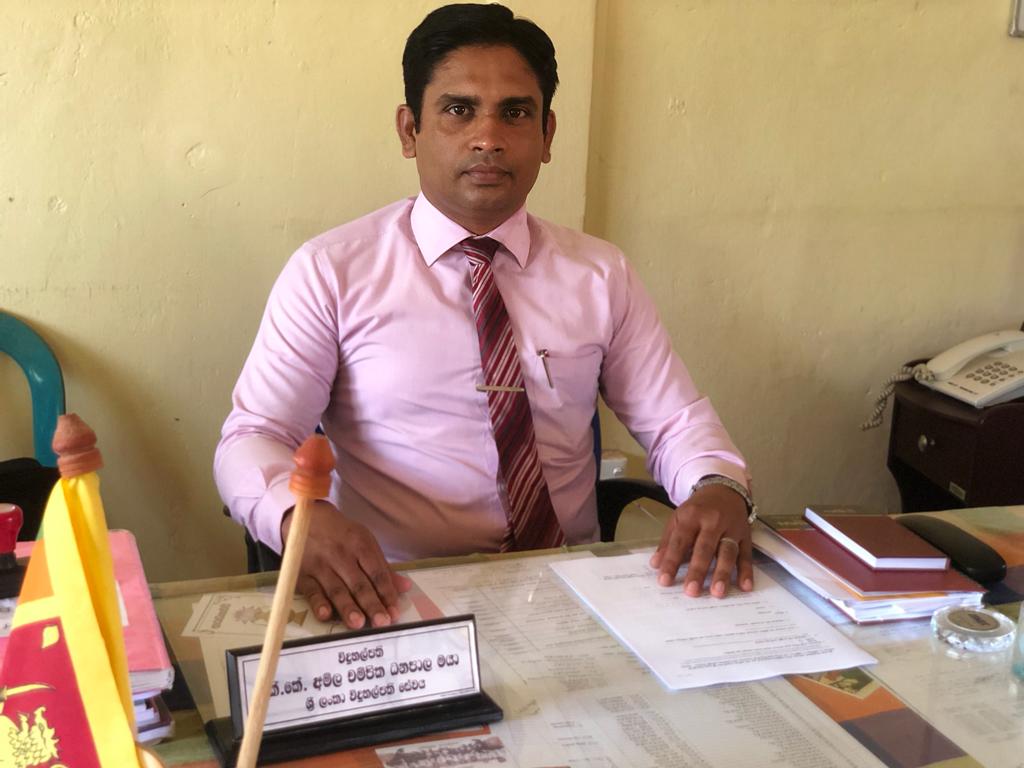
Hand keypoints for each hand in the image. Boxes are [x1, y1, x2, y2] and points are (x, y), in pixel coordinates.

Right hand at [281, 501, 411, 628]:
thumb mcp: (365, 542)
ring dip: (347, 607)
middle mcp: (341, 555)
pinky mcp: (303, 573)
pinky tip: (325, 614)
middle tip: (382, 622)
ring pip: (336, 589)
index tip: (394, 612)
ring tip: (358, 624)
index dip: (387, 593)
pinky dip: (318, 603)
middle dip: (371, 604)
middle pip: (359, 583)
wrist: (307, 517)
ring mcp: (321, 564)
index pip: (377, 572)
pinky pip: (311, 590)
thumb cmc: (342, 535)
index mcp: (361, 545)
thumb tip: (405, 587)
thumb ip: (383, 568)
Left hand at [649, 484, 753, 597]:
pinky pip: (746, 555)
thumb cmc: (698, 508)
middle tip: (691, 591)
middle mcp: (713, 521)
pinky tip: (745, 586)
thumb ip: (668, 541)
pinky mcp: (746, 536)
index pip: (680, 541)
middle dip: (698, 570)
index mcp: (691, 516)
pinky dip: (747, 571)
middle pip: (705, 548)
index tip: (664, 580)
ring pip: (727, 552)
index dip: (671, 561)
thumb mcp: (679, 518)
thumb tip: (656, 564)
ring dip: (723, 573)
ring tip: (717, 592)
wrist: (724, 490)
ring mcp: (731, 529)